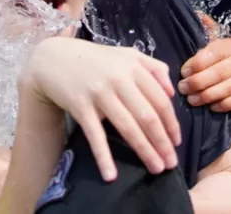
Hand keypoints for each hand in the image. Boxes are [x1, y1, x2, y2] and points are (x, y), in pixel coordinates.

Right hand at [20, 37, 180, 180]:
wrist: (53, 58)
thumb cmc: (95, 59)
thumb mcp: (126, 54)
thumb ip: (154, 67)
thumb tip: (172, 92)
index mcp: (133, 67)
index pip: (160, 100)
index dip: (171, 124)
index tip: (176, 142)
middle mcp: (118, 79)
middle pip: (147, 116)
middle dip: (162, 143)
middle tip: (171, 163)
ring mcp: (99, 93)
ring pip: (127, 127)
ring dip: (144, 150)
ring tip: (156, 168)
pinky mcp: (80, 106)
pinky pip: (95, 135)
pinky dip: (103, 156)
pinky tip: (111, 175)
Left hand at [179, 37, 230, 111]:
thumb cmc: (220, 66)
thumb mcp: (212, 49)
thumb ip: (206, 33)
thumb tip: (198, 14)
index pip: (214, 52)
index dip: (197, 63)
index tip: (183, 73)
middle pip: (220, 71)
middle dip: (199, 82)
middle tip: (183, 89)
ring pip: (229, 87)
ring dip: (208, 95)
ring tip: (193, 100)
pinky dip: (224, 104)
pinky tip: (211, 107)